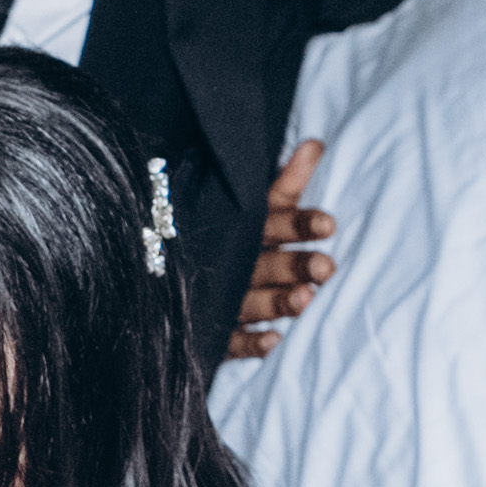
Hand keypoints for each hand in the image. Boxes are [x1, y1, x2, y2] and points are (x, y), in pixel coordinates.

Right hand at [227, 134, 333, 361]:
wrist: (157, 260)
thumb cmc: (229, 232)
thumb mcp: (261, 204)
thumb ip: (289, 179)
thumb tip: (315, 143)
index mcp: (249, 230)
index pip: (277, 222)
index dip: (301, 223)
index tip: (328, 225)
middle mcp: (238, 263)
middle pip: (270, 265)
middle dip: (295, 266)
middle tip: (325, 268)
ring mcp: (225, 297)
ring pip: (253, 301)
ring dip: (278, 302)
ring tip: (305, 301)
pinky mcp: (215, 329)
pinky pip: (231, 340)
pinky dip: (250, 343)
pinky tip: (273, 343)